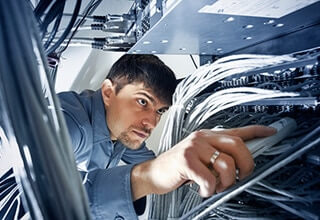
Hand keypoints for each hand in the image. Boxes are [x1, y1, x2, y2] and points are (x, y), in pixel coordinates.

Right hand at [131, 125, 275, 199]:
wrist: (154, 172)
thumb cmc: (179, 167)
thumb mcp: (200, 157)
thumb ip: (218, 157)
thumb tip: (239, 165)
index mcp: (208, 136)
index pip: (237, 130)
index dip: (256, 131)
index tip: (271, 132)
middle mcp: (202, 137)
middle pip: (237, 145)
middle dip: (246, 165)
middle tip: (240, 176)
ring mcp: (194, 147)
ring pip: (226, 164)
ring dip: (226, 182)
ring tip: (216, 186)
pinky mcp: (186, 160)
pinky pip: (209, 179)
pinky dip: (209, 190)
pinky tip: (202, 189)